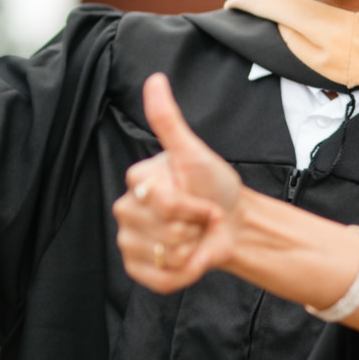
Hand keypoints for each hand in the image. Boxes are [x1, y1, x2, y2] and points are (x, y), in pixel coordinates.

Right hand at [113, 73, 244, 292]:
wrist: (232, 222)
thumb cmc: (214, 186)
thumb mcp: (195, 153)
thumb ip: (169, 121)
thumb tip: (155, 79)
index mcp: (137, 180)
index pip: (166, 204)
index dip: (196, 207)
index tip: (206, 200)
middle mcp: (126, 208)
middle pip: (167, 232)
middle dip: (196, 227)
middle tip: (202, 217)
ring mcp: (128, 240)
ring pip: (166, 257)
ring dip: (194, 250)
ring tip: (196, 235)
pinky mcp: (137, 268)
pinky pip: (161, 280)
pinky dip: (187, 274)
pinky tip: (193, 258)